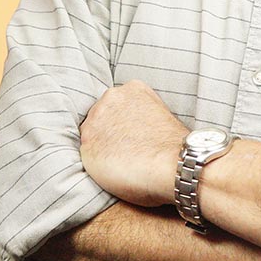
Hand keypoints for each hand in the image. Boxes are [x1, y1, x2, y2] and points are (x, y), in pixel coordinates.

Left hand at [79, 80, 187, 206]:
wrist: (174, 164)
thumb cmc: (173, 147)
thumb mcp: (159, 114)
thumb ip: (140, 115)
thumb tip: (134, 130)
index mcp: (132, 89)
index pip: (116, 103)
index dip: (121, 122)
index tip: (129, 134)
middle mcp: (110, 99)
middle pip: (100, 115)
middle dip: (108, 131)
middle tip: (123, 150)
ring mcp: (96, 121)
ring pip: (90, 134)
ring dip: (100, 147)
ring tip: (119, 163)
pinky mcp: (87, 145)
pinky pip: (86, 155)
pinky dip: (96, 164)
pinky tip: (112, 171)